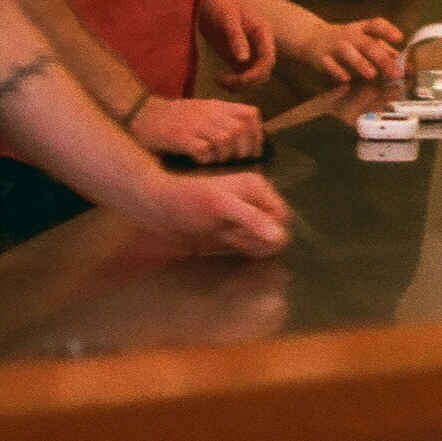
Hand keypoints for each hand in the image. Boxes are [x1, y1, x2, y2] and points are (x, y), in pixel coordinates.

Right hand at [129, 94, 266, 164]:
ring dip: (224, 156)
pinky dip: (205, 160)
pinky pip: (203, 150)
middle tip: (233, 161)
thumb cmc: (173, 118)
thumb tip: (247, 141)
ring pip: (225, 140)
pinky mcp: (180, 137)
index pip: (251, 115)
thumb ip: (223, 120)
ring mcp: (194, 124)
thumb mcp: (202, 111)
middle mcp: (209, 113)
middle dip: (242, 150)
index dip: (257, 135)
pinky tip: (198, 162)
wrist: (141, 113)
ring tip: (214, 162)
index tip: (252, 152)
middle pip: (241, 130)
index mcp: (217, 106)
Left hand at [143, 171, 292, 257]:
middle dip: (256, 239)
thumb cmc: (187, 201)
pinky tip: (223, 244)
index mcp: (257, 188)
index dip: (267, 229)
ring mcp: (247, 219)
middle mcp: (256, 202)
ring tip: (222, 236)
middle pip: (277, 231)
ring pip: (267, 241)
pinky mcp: (236, 234)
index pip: (282, 217)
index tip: (239, 229)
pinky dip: (245, 252)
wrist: (159, 209)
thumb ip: (250, 219)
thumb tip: (280, 237)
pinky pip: (255, 248)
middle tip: (227, 233)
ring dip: (249, 246)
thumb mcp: (219, 206)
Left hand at [203, 0, 277, 88]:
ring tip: (220, 81)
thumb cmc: (218, 2)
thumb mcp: (227, 17)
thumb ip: (236, 37)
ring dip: (241, 86)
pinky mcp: (235, 58)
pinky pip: (241, 77)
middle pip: (263, 73)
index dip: (257, 73)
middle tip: (225, 81)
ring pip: (253, 79)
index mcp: (263, 33)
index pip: (268, 59)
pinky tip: (218, 80)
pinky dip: (233, 84)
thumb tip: (243, 60)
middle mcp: (259, 45)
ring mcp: (248, 53)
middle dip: (247, 81)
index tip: (239, 79)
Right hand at [279, 9, 404, 84]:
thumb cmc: (347, 41)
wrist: (312, 38)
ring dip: (360, 62)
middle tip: (395, 73)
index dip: (388, 30)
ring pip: (347, 51)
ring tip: (372, 75)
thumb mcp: (366, 42)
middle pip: (367, 43)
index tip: (400, 39)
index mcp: (363, 29)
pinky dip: (337, 71)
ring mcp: (335, 45)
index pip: (376, 24)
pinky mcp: (322, 57)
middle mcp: (350, 35)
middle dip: (381, 58)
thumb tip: (409, 68)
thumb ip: (387, 53)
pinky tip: (346, 80)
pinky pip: (329, 64)